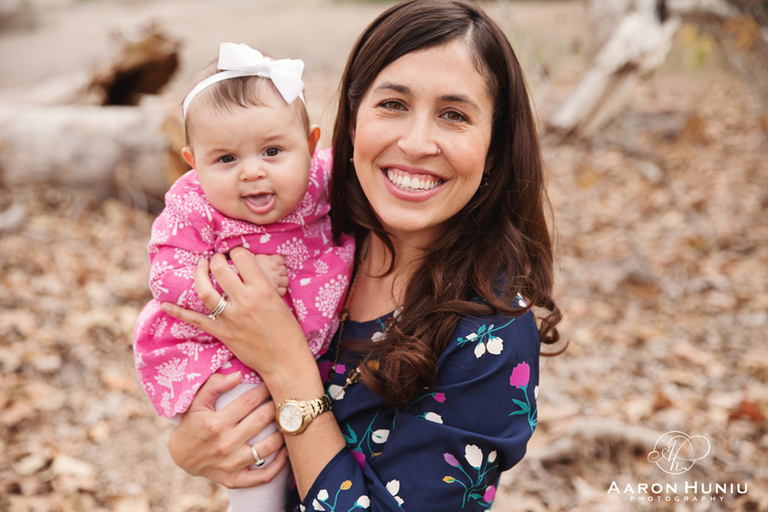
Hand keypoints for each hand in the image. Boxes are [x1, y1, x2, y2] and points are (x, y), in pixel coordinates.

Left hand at [161, 247, 312, 379]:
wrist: (285, 361)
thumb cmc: (288, 332)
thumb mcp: (280, 301)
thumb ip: (263, 285)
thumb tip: (248, 272)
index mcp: (263, 290)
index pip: (242, 258)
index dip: (237, 251)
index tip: (235, 254)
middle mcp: (245, 301)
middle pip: (220, 269)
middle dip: (215, 258)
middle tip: (216, 258)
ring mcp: (230, 317)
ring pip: (204, 290)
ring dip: (199, 274)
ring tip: (201, 267)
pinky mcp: (222, 332)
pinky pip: (195, 320)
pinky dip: (178, 312)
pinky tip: (164, 304)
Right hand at [168, 372, 286, 488]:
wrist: (180, 457)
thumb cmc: (192, 424)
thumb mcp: (196, 402)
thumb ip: (214, 385)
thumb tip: (239, 374)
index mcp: (216, 423)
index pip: (249, 401)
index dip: (264, 389)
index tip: (273, 381)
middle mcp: (225, 444)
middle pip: (262, 420)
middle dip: (276, 405)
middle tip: (285, 398)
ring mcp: (231, 464)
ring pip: (268, 446)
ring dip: (283, 431)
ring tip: (288, 420)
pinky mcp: (235, 480)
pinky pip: (264, 476)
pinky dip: (279, 465)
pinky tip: (287, 451)